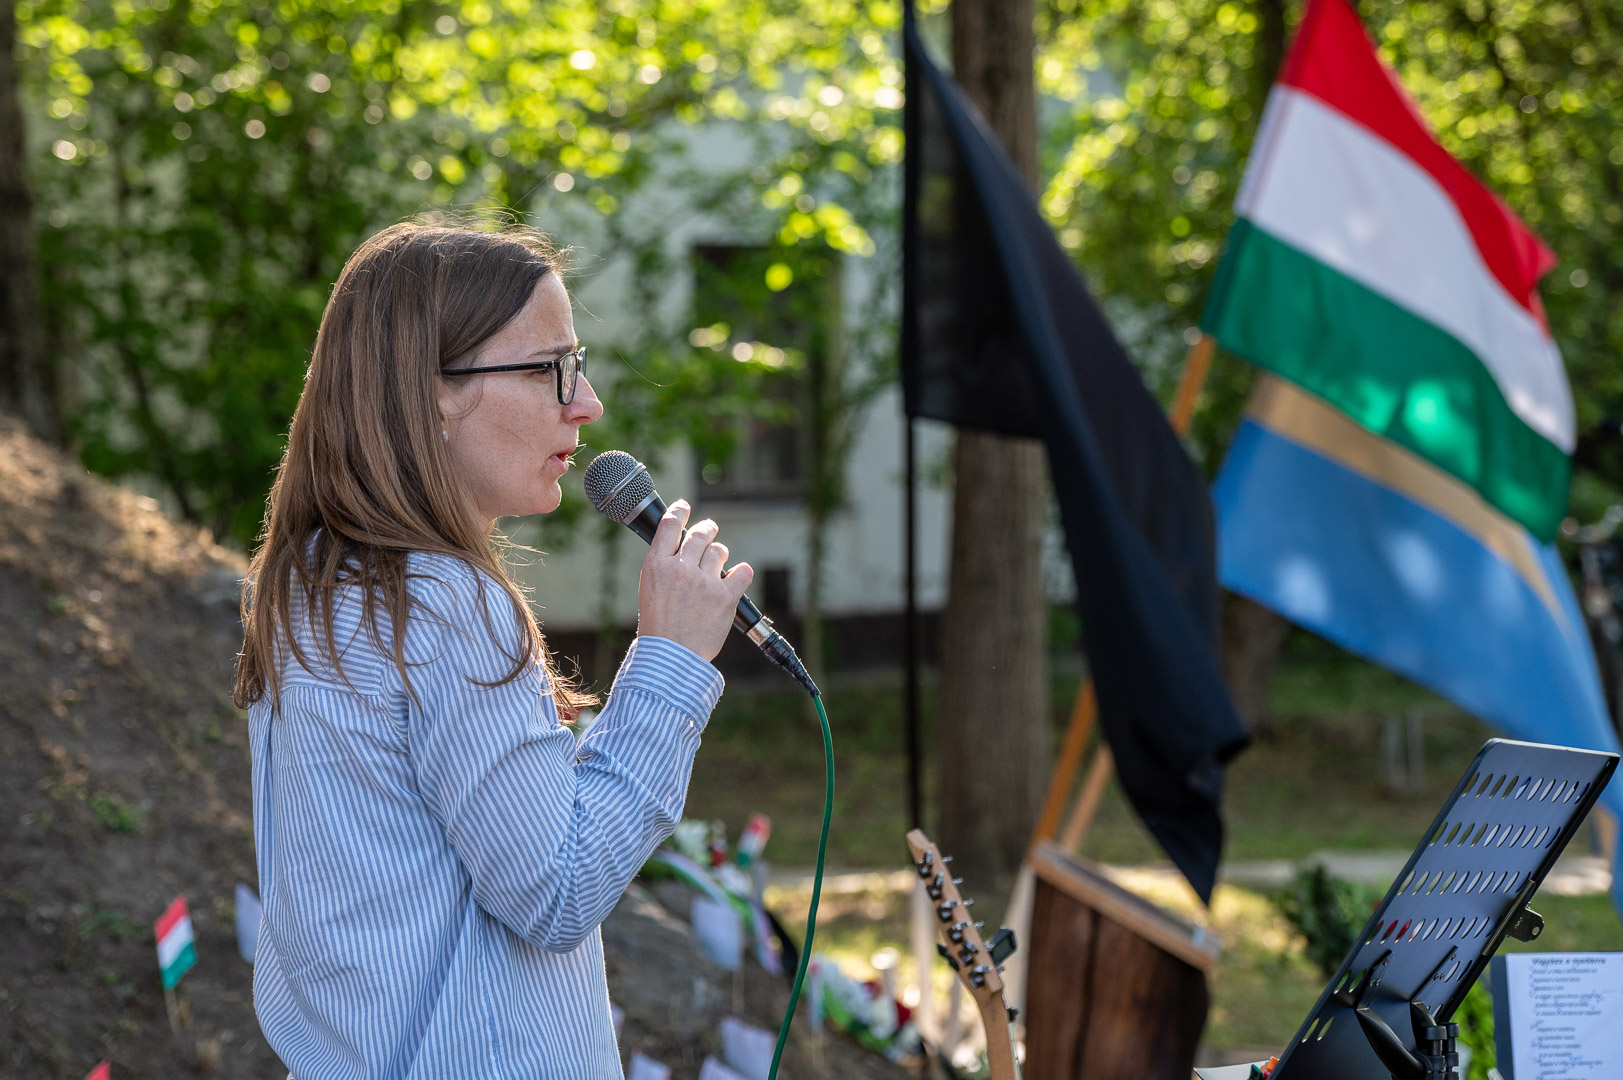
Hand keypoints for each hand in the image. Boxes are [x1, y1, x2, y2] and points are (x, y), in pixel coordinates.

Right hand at [636, 499, 753, 661]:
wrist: (670, 658)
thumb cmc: (659, 628)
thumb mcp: (649, 591)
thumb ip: (665, 568)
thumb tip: (683, 549)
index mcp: (656, 566)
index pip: (669, 525)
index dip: (680, 512)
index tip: (685, 507)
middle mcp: (680, 569)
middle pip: (699, 534)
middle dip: (707, 530)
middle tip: (710, 530)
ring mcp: (703, 582)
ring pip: (719, 551)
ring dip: (720, 556)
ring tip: (717, 568)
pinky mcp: (724, 596)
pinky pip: (742, 571)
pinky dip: (741, 573)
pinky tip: (737, 578)